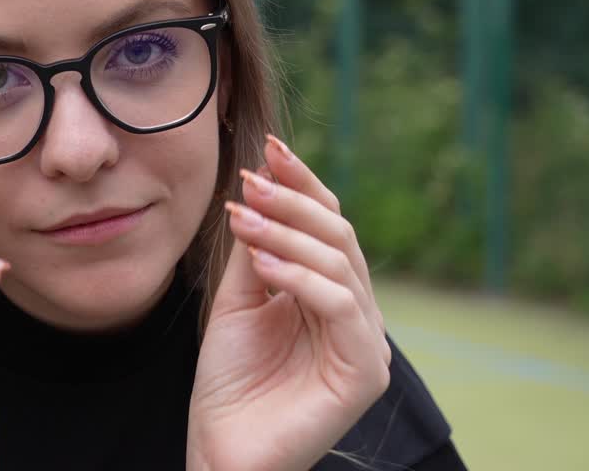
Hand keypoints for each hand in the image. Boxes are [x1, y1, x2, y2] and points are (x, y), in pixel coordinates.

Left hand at [187, 136, 390, 470]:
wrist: (222, 452)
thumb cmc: (230, 384)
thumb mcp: (238, 301)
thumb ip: (255, 250)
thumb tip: (257, 188)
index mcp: (332, 295)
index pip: (327, 226)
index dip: (302, 184)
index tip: (269, 147)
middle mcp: (358, 314)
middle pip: (338, 236)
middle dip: (293, 201)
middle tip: (250, 179)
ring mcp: (366, 343)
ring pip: (340, 264)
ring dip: (287, 233)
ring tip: (242, 218)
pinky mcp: (363, 372)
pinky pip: (340, 306)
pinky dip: (301, 278)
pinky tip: (262, 264)